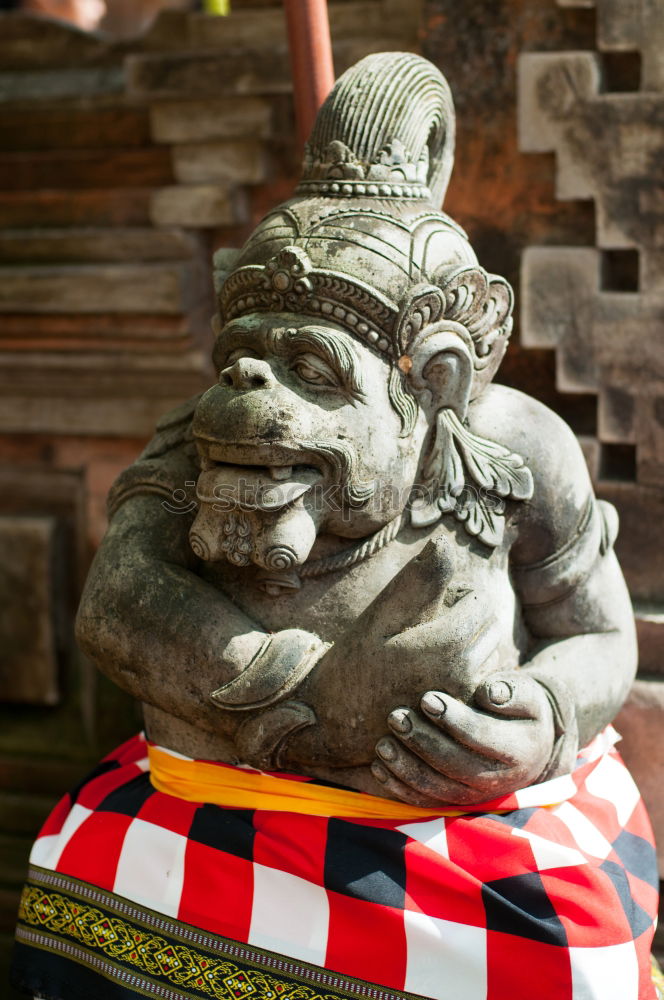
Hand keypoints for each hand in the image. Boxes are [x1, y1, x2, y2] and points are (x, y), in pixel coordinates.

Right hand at [286, 537, 508, 766]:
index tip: (426, 603)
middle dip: (466, 617)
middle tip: (428, 622)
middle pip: (489, 627)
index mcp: (447, 646)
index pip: (478, 602)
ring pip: (488, 654)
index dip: (454, 594)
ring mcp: (464, 699)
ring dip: (468, 643)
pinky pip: (480, 680)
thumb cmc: (356, 660)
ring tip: (429, 648)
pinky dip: (465, 668)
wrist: (337, 718)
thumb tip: (444, 542)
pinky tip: (433, 672)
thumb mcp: (382, 614)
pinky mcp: (459, 715)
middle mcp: (464, 675)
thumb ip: (420, 578)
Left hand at [371, 671, 556, 805]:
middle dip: (422, 742)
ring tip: (382, 742)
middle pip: (454, 765)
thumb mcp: (527, 695)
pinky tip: (379, 766)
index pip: (481, 737)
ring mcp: (474, 796)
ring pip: (436, 789)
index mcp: (517, 751)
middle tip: (396, 716)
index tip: (426, 698)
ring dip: (405, 767)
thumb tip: (489, 693)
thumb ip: (513, 692)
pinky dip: (399, 787)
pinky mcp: (454, 802)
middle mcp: (496, 780)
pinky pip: (424, 801)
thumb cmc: (521, 710)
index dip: (453, 719)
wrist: (528, 745)